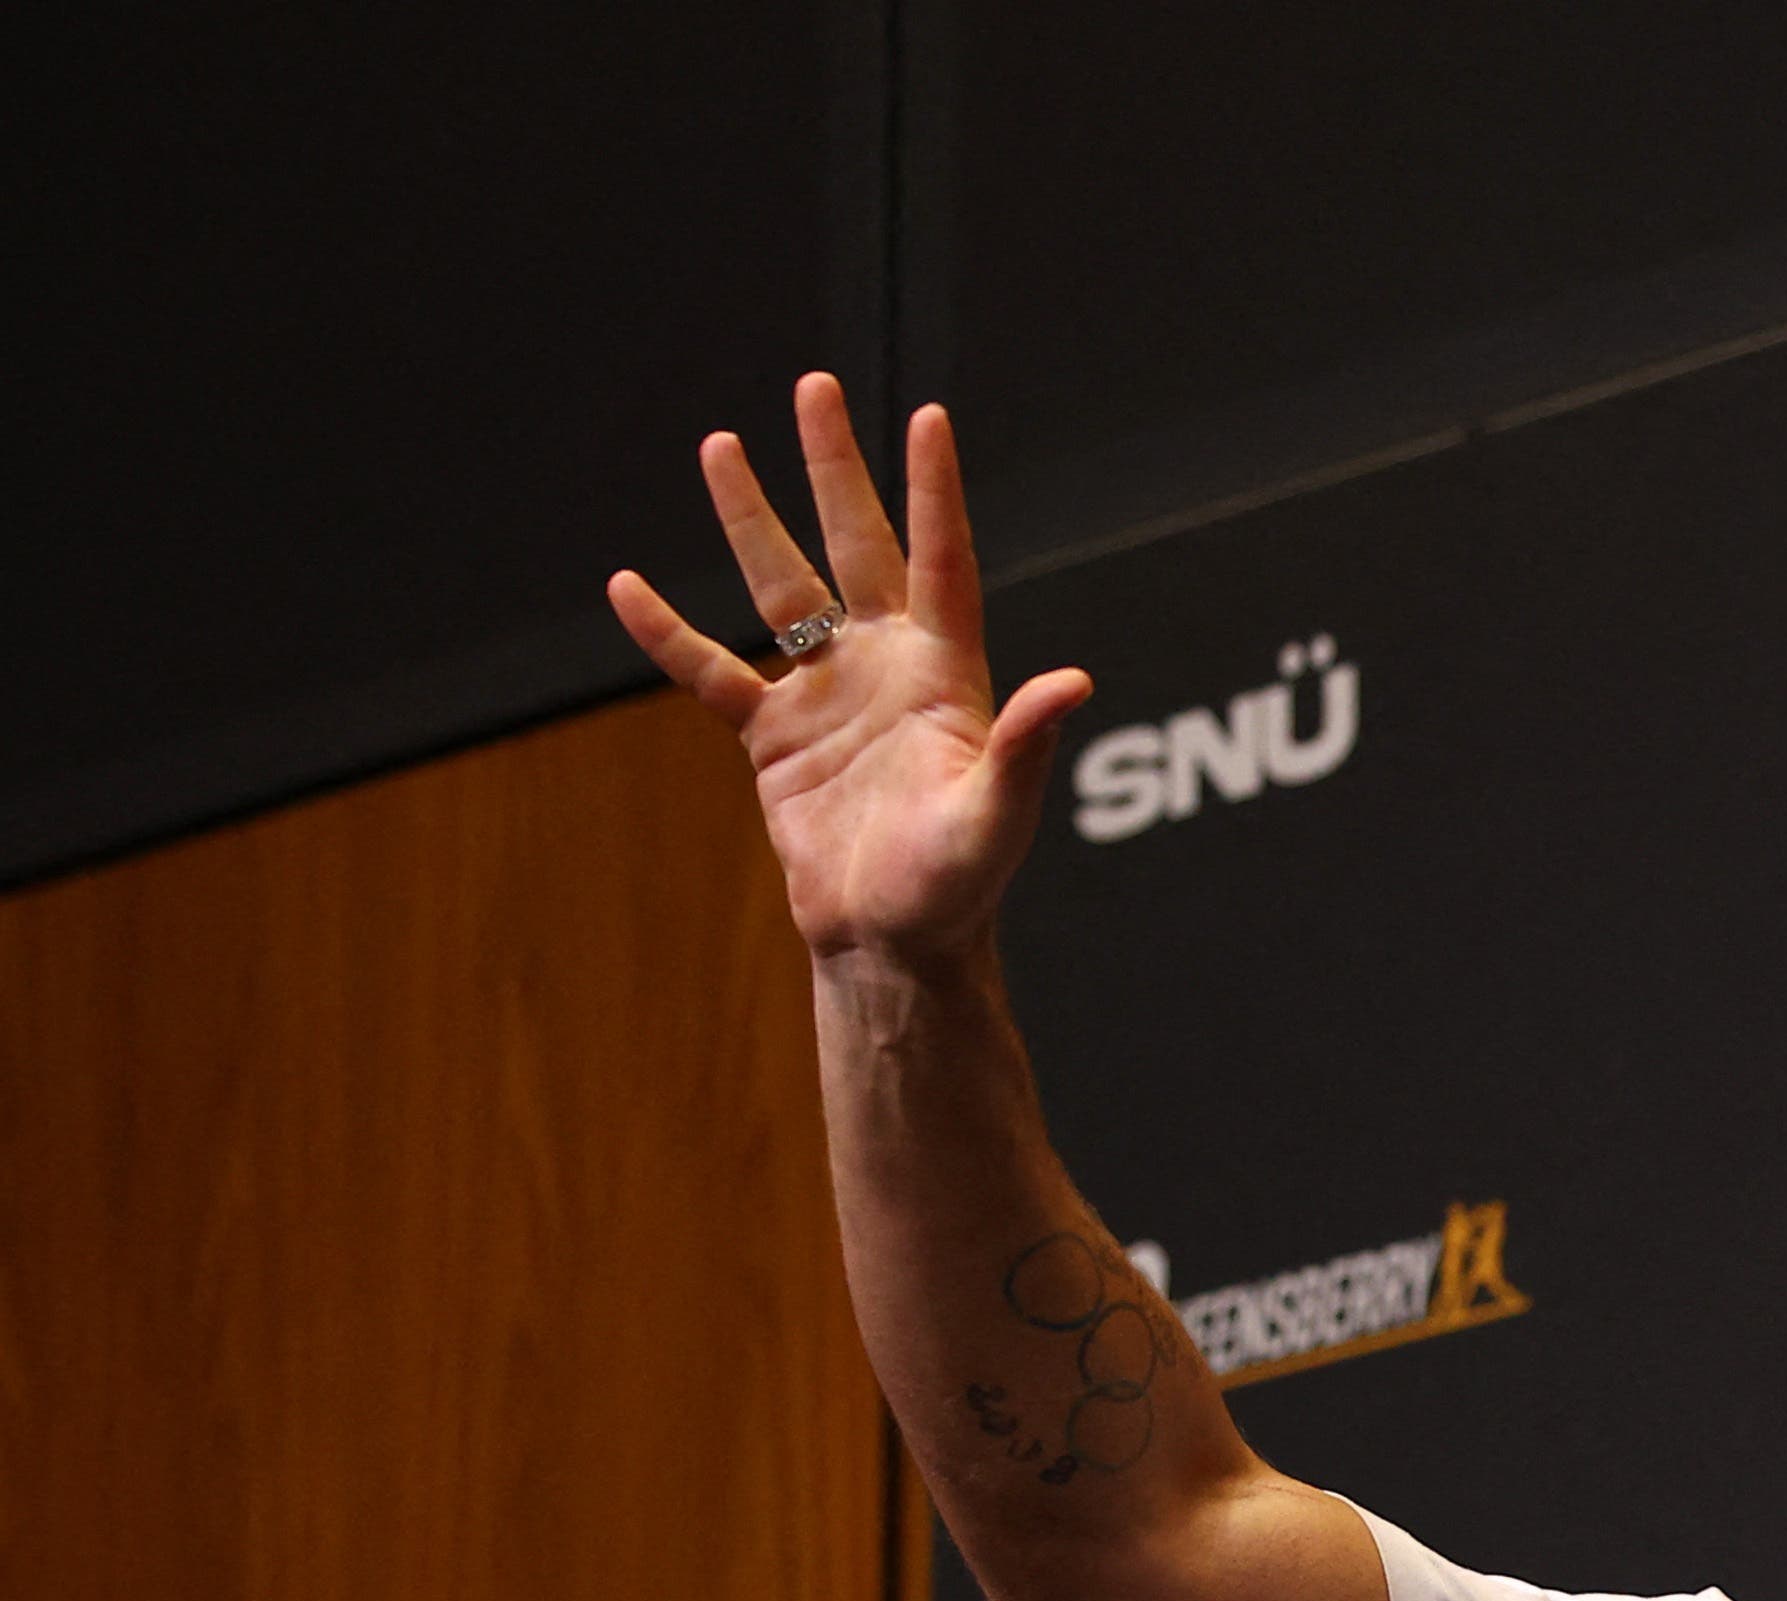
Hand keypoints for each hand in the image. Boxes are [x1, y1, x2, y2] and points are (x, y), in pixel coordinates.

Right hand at [608, 375, 1090, 963]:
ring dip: (750, 518)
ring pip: (781, 588)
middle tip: (814, 387)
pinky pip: (711, 670)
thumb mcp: (997, 816)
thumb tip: (1075, 682)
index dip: (934, 491)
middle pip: (857, 546)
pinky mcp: (774, 736)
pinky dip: (669, 633)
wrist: (892, 943)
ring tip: (719, 444)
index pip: (942, 561)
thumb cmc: (958, 887)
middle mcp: (885, 667)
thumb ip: (1027, 746)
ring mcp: (827, 695)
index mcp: (945, 675)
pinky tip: (627, 585)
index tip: (927, 417)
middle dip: (835, 470)